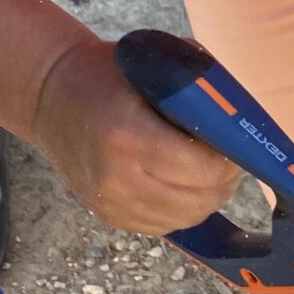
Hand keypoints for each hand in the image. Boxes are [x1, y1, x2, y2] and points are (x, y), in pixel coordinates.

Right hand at [31, 33, 239, 234]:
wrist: (52, 97)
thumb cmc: (108, 75)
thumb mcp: (154, 67)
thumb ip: (197, 90)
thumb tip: (240, 118)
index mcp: (128, 137)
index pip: (203, 168)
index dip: (229, 160)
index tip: (236, 145)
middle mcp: (118, 178)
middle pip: (200, 200)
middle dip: (224, 181)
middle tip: (229, 160)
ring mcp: (111, 203)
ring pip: (186, 219)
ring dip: (207, 198)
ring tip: (209, 172)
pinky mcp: (110, 218)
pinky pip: (165, 226)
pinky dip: (183, 209)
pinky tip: (184, 185)